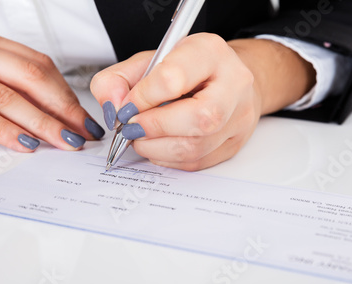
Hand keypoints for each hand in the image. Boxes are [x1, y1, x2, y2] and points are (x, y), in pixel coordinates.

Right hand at [0, 24, 104, 151]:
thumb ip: (2, 83)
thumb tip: (49, 112)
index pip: (37, 63)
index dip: (66, 92)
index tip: (83, 116)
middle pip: (31, 77)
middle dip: (64, 108)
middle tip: (82, 131)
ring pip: (9, 96)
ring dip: (44, 123)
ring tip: (64, 142)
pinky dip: (6, 131)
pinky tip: (26, 144)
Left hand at [91, 33, 314, 170]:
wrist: (225, 80)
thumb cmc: (185, 70)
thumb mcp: (147, 62)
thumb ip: (118, 80)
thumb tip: (113, 108)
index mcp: (210, 52)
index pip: (173, 78)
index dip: (142, 98)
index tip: (126, 106)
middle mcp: (233, 83)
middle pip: (199, 118)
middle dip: (154, 128)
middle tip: (132, 127)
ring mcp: (239, 117)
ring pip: (196, 147)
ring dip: (156, 147)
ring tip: (141, 137)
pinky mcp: (234, 143)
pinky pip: (196, 162)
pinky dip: (168, 158)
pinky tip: (159, 144)